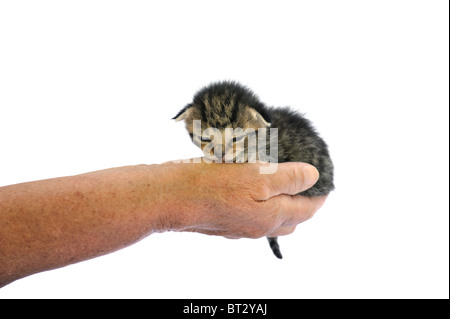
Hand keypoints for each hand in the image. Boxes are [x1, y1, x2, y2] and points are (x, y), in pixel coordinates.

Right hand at [158, 160, 326, 238]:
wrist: (171, 198)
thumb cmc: (212, 185)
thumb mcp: (257, 176)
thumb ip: (288, 178)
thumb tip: (313, 177)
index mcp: (271, 217)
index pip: (306, 210)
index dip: (319, 196)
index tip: (325, 182)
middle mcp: (257, 227)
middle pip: (290, 219)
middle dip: (302, 203)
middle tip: (304, 183)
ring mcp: (239, 227)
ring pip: (270, 219)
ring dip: (280, 205)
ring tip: (280, 183)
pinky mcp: (224, 221)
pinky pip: (250, 215)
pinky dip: (260, 204)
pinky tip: (251, 188)